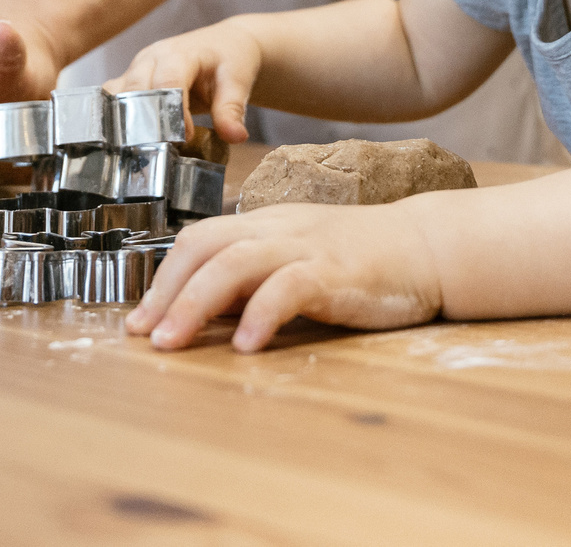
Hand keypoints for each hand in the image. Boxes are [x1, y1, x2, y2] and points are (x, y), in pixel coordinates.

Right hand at [104, 22, 264, 142]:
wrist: (222, 45)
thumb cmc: (229, 60)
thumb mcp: (237, 81)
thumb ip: (232, 109)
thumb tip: (236, 136)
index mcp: (178, 54)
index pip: (167, 83)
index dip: (173, 113)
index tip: (186, 138)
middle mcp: (150, 58)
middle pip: (135, 90)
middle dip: (144, 122)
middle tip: (159, 150)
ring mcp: (135, 69)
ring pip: (116, 95)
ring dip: (123, 123)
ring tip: (137, 150)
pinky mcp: (129, 81)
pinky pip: (111, 100)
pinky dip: (113, 120)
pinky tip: (121, 143)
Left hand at [124, 201, 446, 351]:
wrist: (430, 246)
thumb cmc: (365, 259)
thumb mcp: (301, 259)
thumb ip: (258, 278)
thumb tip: (208, 311)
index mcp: (266, 224)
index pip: (200, 238)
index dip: (163, 277)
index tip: (139, 320)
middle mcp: (279, 229)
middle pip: (205, 245)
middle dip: (166, 290)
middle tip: (143, 335)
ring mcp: (307, 247)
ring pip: (235, 262)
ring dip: (195, 303)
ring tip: (172, 343)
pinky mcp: (337, 272)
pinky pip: (289, 287)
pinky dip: (260, 314)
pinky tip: (244, 346)